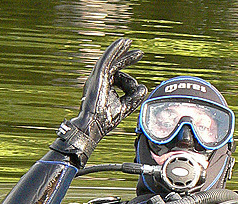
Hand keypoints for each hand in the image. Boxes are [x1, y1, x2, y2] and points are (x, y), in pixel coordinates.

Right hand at [51, 38, 147, 167]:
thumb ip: (134, 97)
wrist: (93, 127)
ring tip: (131, 44)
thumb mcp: (125, 106)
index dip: (128, 70)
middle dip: (127, 57)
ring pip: (111, 61)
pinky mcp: (98, 78)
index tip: (139, 62)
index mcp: (104, 86)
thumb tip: (144, 87)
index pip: (118, 73)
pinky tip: (123, 43)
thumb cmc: (105, 120)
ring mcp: (97, 78)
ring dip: (122, 52)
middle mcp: (99, 80)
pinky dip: (115, 51)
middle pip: (114, 65)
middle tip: (140, 53)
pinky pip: (107, 61)